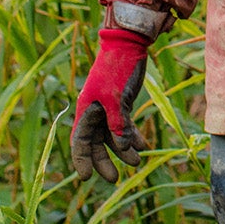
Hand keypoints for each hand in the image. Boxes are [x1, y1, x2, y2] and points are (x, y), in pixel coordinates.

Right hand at [71, 27, 150, 182]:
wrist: (129, 44)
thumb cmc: (117, 69)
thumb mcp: (117, 98)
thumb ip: (118, 124)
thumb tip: (122, 147)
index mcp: (87, 110)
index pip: (80, 141)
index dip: (82, 159)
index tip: (86, 177)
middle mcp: (95, 111)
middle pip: (96, 143)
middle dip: (104, 160)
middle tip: (114, 179)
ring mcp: (109, 108)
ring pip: (112, 136)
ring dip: (123, 149)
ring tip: (136, 162)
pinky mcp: (122, 103)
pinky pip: (125, 125)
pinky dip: (133, 135)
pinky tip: (144, 145)